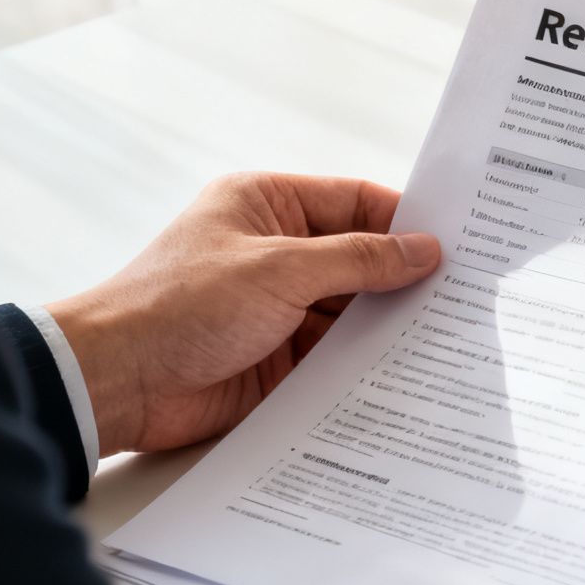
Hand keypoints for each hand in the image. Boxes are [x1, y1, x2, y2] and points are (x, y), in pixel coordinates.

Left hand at [48, 172, 440, 454]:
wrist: (118, 382)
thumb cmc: (179, 305)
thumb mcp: (281, 268)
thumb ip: (359, 259)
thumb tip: (423, 250)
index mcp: (268, 205)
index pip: (356, 202)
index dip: (406, 221)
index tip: (458, 242)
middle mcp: (276, 251)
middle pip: (361, 258)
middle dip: (405, 277)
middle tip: (466, 293)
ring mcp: (279, 306)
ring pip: (353, 310)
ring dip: (389, 324)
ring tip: (449, 334)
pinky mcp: (279, 357)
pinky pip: (337, 354)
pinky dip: (367, 362)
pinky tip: (407, 370)